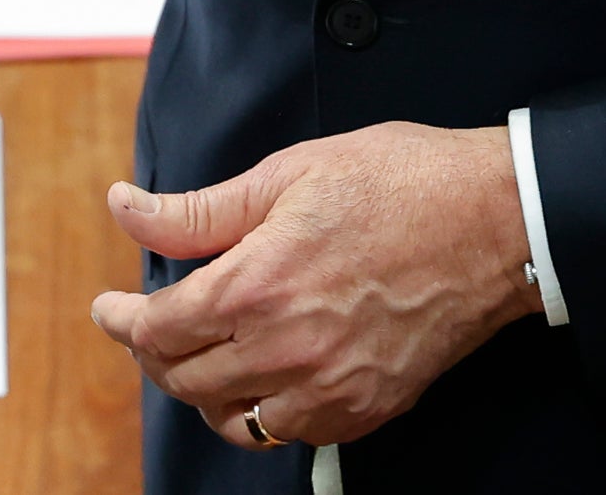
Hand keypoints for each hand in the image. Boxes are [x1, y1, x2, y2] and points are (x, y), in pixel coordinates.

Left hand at [87, 122, 539, 451]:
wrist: (495, 222)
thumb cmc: (398, 182)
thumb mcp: (289, 174)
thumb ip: (200, 209)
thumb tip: (125, 208)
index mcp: (257, 285)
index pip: (158, 329)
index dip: (121, 321)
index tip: (110, 309)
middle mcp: (286, 349)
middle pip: (184, 380)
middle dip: (153, 354)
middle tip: (151, 326)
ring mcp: (328, 388)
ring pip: (231, 419)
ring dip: (203, 390)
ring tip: (202, 354)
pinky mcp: (366, 409)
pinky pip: (290, 433)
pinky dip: (263, 411)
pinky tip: (263, 376)